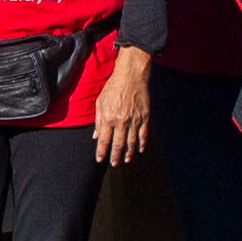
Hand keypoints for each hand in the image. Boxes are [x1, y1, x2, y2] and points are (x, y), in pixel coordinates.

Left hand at [90, 43, 153, 165]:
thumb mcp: (100, 102)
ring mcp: (134, 120)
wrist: (131, 76)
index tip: (100, 159)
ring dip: (129, 153)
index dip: (102, 152)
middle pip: (118, 144)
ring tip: (126, 160)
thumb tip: (96, 136)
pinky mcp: (145, 117)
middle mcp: (121, 121)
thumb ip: (98, 121)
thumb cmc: (113, 87)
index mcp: (108, 118)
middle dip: (115, 156)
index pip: (104, 140)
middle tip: (114, 164)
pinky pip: (143, 134)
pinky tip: (140, 150)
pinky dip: (142, 143)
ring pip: (132, 142)